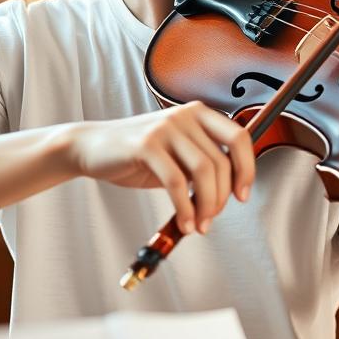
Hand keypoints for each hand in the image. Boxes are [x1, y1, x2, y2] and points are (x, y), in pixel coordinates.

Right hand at [67, 102, 254, 234]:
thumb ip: (202, 163)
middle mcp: (185, 116)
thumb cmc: (138, 155)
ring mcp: (165, 128)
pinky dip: (184, 208)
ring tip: (199, 224)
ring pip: (203, 171)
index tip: (242, 195)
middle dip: (221, 198)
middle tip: (211, 218)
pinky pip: (176, 182)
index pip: (239, 138)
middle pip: (221, 161)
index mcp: (198, 114)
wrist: (92, 147)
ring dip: (206, 205)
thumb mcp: (177, 153)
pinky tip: (184, 222)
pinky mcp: (146, 145)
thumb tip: (229, 192)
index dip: (247, 169)